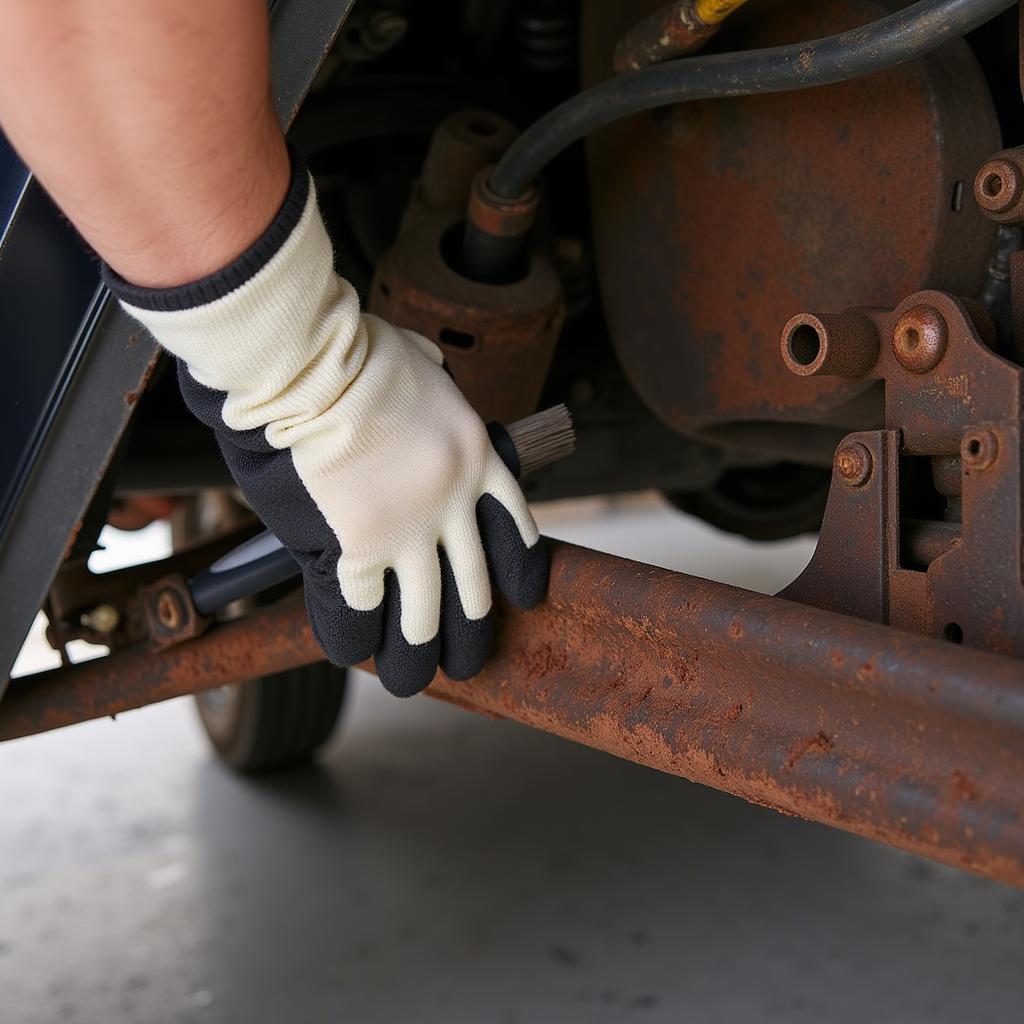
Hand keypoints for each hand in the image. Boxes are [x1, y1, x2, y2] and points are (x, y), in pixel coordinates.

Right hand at [108, 153, 547, 694]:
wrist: (314, 365)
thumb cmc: (358, 355)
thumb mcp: (425, 367)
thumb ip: (434, 388)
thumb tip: (429, 372)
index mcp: (477, 459)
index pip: (515, 530)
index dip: (518, 573)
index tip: (520, 599)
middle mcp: (454, 505)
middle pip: (475, 589)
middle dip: (471, 636)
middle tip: (468, 663)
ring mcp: (409, 531)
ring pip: (424, 614)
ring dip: (416, 655)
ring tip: (409, 680)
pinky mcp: (360, 547)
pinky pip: (364, 608)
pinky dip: (357, 637)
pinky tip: (353, 652)